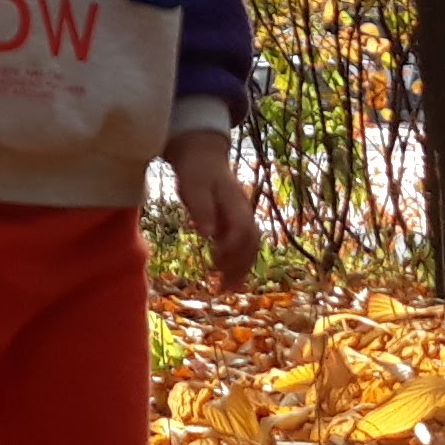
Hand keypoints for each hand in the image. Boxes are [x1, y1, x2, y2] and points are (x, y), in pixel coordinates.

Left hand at [169, 129, 258, 287]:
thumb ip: (201, 208)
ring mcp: (242, 216)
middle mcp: (244, 211)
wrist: (202, 155)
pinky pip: (244, 245)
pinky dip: (238, 262)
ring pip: (251, 246)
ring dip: (241, 268)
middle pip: (251, 243)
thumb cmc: (195, 170)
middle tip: (224, 289)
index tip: (215, 264)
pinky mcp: (236, 221)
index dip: (231, 249)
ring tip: (227, 289)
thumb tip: (208, 234)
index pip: (242, 230)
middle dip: (240, 267)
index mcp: (235, 202)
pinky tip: (226, 276)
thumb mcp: (193, 185)